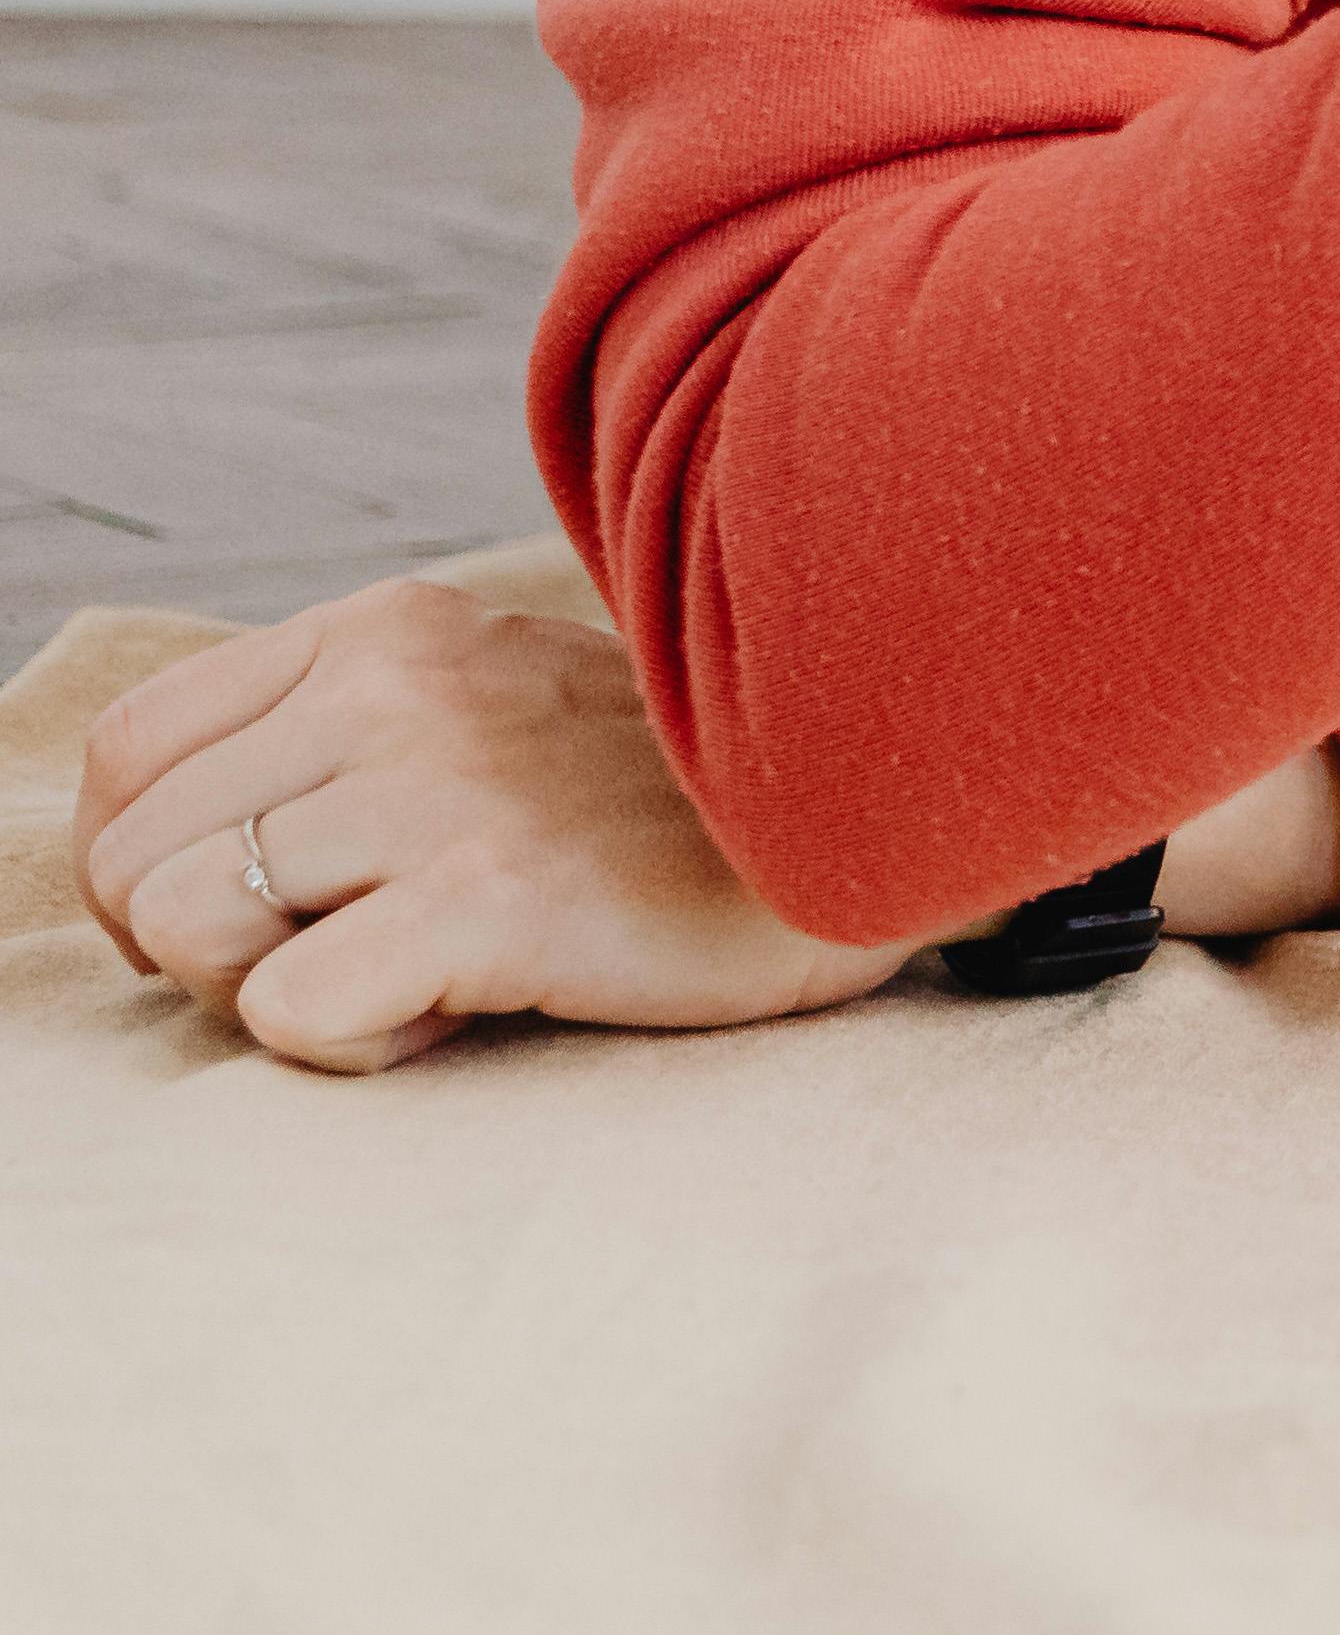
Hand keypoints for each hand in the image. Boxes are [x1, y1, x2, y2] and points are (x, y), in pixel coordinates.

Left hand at [67, 581, 917, 1074]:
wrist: (870, 822)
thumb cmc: (669, 808)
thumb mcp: (494, 711)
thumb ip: (348, 735)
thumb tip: (169, 853)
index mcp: (387, 630)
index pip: (132, 752)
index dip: (146, 860)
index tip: (254, 913)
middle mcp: (394, 687)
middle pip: (133, 855)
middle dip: (200, 947)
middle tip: (337, 960)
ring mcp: (441, 786)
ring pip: (183, 925)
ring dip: (268, 991)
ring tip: (401, 978)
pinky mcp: (492, 897)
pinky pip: (290, 1012)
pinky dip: (350, 1046)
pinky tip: (454, 1014)